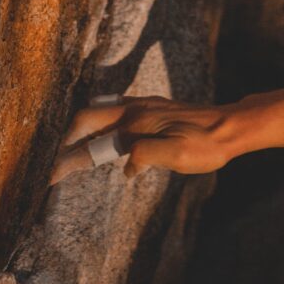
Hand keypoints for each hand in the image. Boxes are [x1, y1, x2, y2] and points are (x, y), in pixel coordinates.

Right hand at [51, 94, 239, 185]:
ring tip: (74, 147)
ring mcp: (145, 107)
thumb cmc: (207, 144)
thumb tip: (125, 166)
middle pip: (88, 117)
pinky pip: (117, 112)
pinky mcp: (154, 109)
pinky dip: (102, 125)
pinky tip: (108, 139)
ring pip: (101, 111)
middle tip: (56, 159)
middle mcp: (136, 110)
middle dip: (68, 137)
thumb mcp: (177, 154)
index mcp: (137, 123)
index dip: (70, 161)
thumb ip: (145, 155)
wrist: (232, 126)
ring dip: (83, 128)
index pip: (94, 144)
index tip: (51, 176)